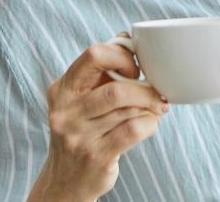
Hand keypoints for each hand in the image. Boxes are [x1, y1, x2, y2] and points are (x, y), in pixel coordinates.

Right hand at [27, 34, 168, 201]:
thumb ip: (102, 71)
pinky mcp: (96, 156)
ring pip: (129, 109)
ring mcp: (79, 136)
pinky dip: (150, 124)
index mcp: (62, 89)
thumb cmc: (83, 130)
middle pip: (116, 88)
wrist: (66, 181)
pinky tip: (149, 124)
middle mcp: (66, 111)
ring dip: (151, 107)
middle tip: (156, 93)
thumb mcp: (82, 98)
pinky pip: (134, 130)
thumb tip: (128, 39)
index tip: (135, 68)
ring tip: (155, 109)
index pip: (95, 55)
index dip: (123, 56)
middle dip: (145, 89)